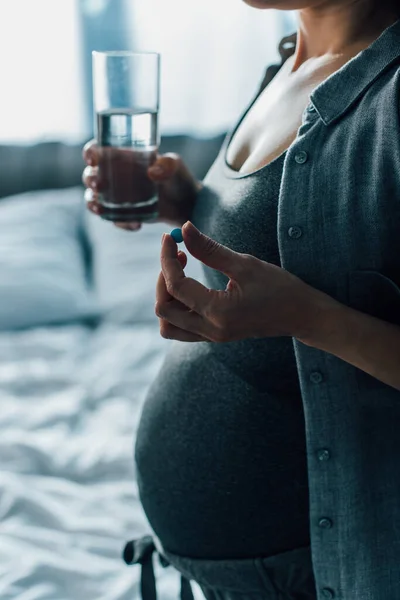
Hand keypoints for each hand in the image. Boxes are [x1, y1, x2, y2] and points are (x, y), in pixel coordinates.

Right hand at [82, 140, 200, 231]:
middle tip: (99, 185)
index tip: (92, 158)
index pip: (98, 151)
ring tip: (101, 210)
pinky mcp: (123, 214)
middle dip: (90, 180)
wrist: (186, 204)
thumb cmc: (178, 177)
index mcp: (121, 157)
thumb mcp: (175, 166)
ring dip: (93, 203)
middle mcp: (114, 175)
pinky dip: (120, 223)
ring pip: (94, 198)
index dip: (90, 152)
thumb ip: (167, 165)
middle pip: (90, 175)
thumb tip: (152, 172)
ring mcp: (116, 196)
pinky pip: (113, 219)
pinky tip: (136, 225)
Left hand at [155, 221, 336, 342]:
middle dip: (164, 278)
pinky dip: (177, 308)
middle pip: (164, 310)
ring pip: (168, 325)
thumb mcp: (245, 264)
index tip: (169, 238)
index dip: (167, 258)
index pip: (176, 286)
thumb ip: (210, 249)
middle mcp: (212, 330)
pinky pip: (182, 328)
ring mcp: (212, 337)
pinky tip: (191, 287)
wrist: (302, 315)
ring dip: (167, 298)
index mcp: (219, 312)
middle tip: (177, 254)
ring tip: (182, 273)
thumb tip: (184, 229)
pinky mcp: (215, 336)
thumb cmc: (280, 288)